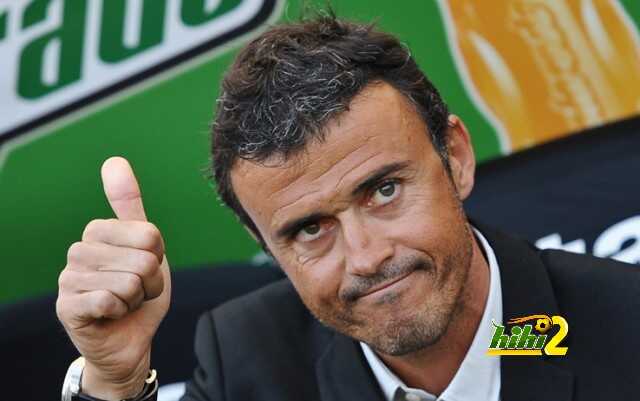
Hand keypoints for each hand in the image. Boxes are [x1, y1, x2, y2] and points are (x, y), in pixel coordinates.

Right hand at [56, 157, 170, 399]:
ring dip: (137, 299)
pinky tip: (111, 315)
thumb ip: (130, 205)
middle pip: (143, 259)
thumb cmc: (139, 292)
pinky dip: (121, 312)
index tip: (146, 270)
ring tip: (124, 303)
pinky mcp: (67, 307)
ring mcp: (69, 278)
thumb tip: (114, 160)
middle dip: (150, 282)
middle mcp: (79, 250)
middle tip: (136, 291)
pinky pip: (111, 300)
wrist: (129, 339)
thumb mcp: (146, 246)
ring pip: (130, 282)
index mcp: (98, 231)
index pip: (150, 235)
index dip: (158, 259)